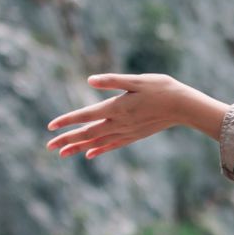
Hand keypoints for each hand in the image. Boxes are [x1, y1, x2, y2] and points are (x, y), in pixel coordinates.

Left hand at [44, 73, 227, 159]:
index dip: (67, 121)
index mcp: (116, 107)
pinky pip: (113, 145)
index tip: (50, 127)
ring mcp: (127, 132)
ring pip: (98, 142)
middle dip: (67, 140)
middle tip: (49, 147)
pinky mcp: (134, 135)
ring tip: (62, 154)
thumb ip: (112, 80)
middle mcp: (119, 123)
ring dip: (79, 148)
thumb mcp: (136, 80)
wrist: (184, 107)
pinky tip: (90, 154)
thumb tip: (89, 80)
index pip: (85, 115)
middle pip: (87, 133)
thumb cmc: (162, 88)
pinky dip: (100, 149)